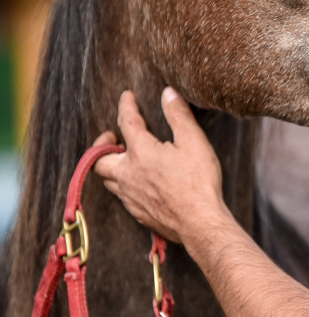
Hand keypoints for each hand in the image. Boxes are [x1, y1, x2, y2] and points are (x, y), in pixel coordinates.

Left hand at [93, 87, 227, 242]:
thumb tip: (168, 93)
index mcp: (141, 153)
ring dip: (111, 166)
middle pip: (99, 159)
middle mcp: (128, 174)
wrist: (200, 222)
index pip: (126, 122)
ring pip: (108, 179)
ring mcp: (131, 196)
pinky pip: (121, 196)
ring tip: (123, 159)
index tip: (127, 97)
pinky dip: (123, 184)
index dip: (126, 106)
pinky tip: (137, 183)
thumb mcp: (194, 141)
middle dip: (101, 145)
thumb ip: (178, 115)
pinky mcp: (138, 212)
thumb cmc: (199, 182)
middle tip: (112, 137)